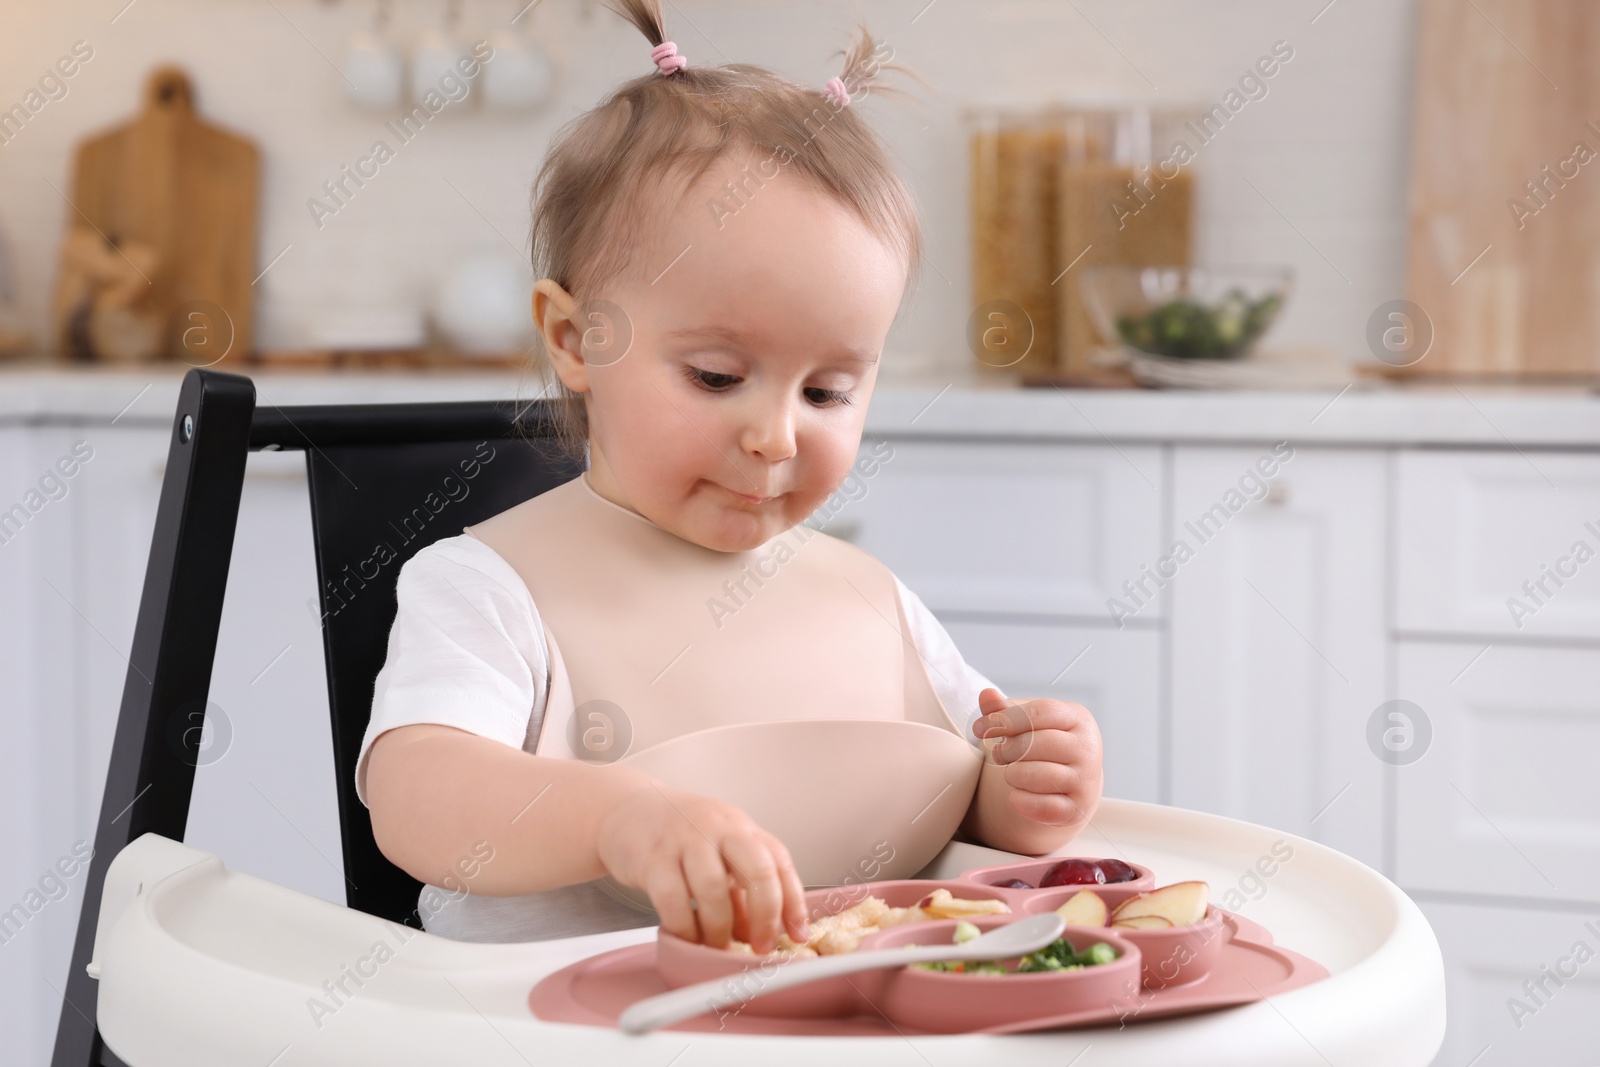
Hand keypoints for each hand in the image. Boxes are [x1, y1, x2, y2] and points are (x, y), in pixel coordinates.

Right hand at [595, 782, 809, 951]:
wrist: (625, 811)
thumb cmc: (677, 835)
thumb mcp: (718, 851)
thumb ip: (739, 889)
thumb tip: (755, 934)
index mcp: (740, 827)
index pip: (780, 861)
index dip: (794, 902)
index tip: (798, 934)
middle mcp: (717, 827)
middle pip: (758, 869)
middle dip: (765, 916)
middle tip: (760, 946)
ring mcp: (684, 839)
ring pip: (714, 889)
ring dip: (720, 928)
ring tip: (717, 945)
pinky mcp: (652, 856)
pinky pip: (673, 901)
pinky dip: (684, 927)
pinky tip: (686, 935)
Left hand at [972, 688, 1103, 827]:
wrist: (1072, 784)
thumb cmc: (1045, 744)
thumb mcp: (1028, 722)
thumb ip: (1005, 709)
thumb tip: (986, 695)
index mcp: (1077, 718)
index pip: (1040, 712)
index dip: (1006, 719)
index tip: (979, 728)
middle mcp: (1088, 748)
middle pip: (1036, 743)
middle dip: (1007, 749)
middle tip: (998, 754)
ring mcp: (1086, 780)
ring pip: (1037, 775)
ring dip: (1013, 775)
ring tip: (1012, 772)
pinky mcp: (1077, 808)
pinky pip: (1041, 806)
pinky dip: (1021, 801)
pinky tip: (1017, 794)